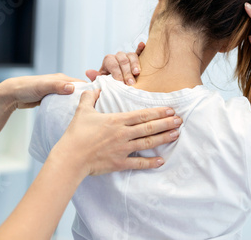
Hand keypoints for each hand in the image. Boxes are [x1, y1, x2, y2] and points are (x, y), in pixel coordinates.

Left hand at [0, 73, 85, 109]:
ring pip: (70, 99)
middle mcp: (60, 84)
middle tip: (92, 111)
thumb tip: (73, 88)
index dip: (89, 90)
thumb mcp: (43, 86)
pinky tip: (70, 116)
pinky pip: (62, 104)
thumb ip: (57, 86)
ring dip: (75, 105)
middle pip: (77, 92)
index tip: (97, 100)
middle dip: (84, 99)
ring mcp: (56, 93)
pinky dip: (66, 108)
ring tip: (82, 115)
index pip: (80, 83)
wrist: (12, 95)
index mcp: (61, 79)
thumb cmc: (26, 88)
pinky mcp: (51, 100)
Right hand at [51, 89, 181, 176]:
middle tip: (179, 120)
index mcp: (116, 121)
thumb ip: (90, 97)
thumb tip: (95, 87)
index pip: (142, 115)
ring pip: (148, 143)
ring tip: (176, 134)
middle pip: (149, 127)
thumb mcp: (82, 111)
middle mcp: (123, 134)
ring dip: (163, 138)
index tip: (170, 109)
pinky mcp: (119, 163)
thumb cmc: (76, 134)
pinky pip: (138, 163)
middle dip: (166, 123)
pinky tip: (162, 160)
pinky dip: (151, 162)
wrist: (71, 157)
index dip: (158, 112)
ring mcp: (122, 149)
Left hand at [86, 42, 145, 84]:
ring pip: (131, 56)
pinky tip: (142, 44)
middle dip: (126, 72)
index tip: (120, 82)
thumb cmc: (109, 84)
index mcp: (108, 61)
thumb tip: (88, 72)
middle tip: (130, 83)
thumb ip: (96, 78)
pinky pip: (139, 52)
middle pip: (122, 60)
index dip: (116, 73)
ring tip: (137, 73)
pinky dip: (140, 48)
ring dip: (134, 64)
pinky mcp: (136, 58)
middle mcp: (117, 57)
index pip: (112, 64)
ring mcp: (127, 56)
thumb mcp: (102, 83)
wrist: (117, 85)